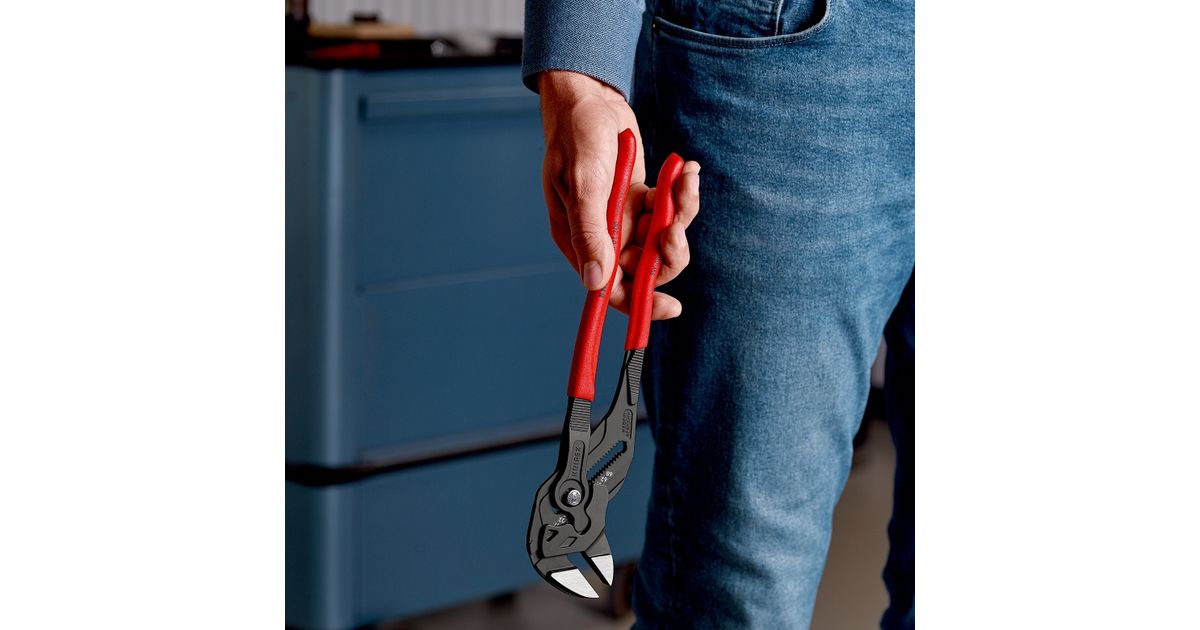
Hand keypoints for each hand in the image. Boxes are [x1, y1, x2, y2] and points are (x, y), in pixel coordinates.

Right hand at [538, 71, 700, 318]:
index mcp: (580, 240)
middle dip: (668, 250)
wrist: (589, 98)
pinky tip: (687, 169)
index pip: (610, 289)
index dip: (639, 302)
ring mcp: (624, 218)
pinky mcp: (641, 199)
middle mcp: (602, 235)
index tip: (672, 306)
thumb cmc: (576, 137)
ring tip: (686, 182)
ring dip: (681, 215)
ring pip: (663, 239)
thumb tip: (597, 282)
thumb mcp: (583, 184)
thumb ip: (591, 233)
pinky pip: (669, 210)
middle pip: (645, 268)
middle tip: (676, 222)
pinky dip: (682, 193)